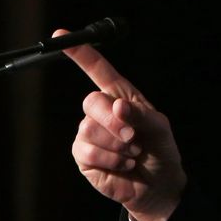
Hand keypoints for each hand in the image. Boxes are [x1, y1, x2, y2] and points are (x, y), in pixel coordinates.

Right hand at [61, 30, 185, 220]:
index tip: (60, 37)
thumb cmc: (160, 149)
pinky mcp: (83, 155)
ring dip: (116, 144)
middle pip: (90, 100)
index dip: (79, 53)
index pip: (96, 69)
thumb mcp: (159, 128)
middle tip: (133, 137)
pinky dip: (109, 159)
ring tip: (132, 153)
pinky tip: (123, 164)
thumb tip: (116, 107)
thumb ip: (140, 115)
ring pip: (88, 128)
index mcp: (119, 95)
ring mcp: (89, 132)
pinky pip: (86, 150)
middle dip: (112, 121)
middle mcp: (101, 110)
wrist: (158, 184)